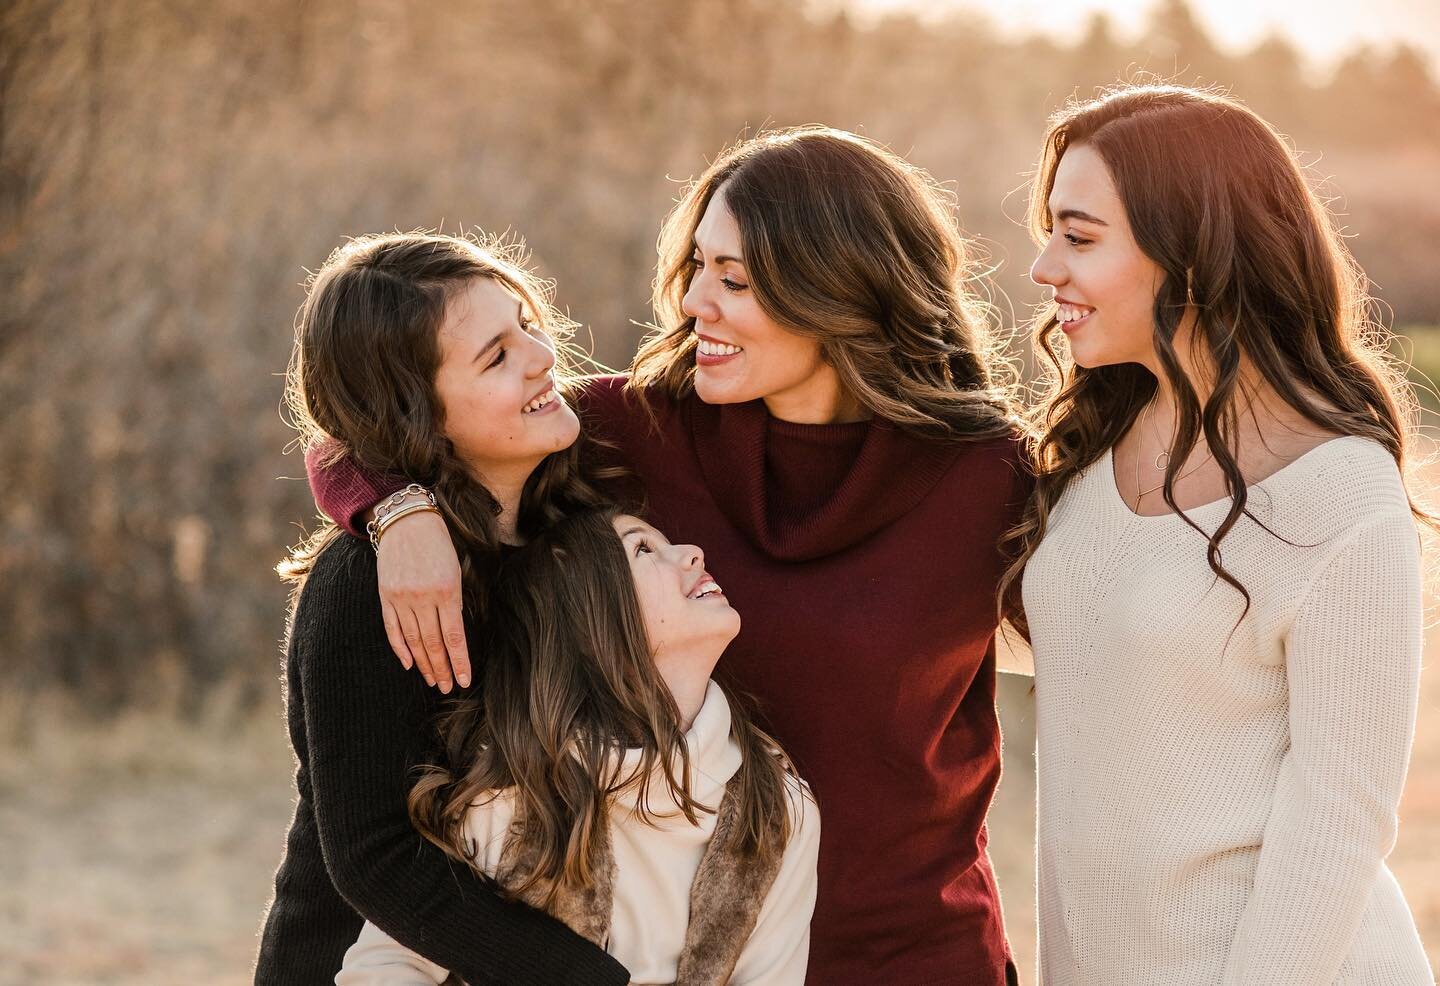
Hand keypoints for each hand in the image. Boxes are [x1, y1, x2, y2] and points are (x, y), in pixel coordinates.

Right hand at [376, 508, 469, 691]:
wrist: (407, 521)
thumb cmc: (439, 544)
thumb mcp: (456, 570)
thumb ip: (455, 602)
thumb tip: (456, 635)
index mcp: (447, 591)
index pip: (454, 637)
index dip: (459, 662)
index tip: (465, 680)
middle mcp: (423, 598)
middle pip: (433, 644)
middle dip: (442, 669)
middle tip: (448, 687)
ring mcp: (401, 598)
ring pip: (414, 641)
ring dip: (424, 664)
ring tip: (434, 681)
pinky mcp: (386, 596)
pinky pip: (392, 629)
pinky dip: (400, 649)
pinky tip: (409, 664)